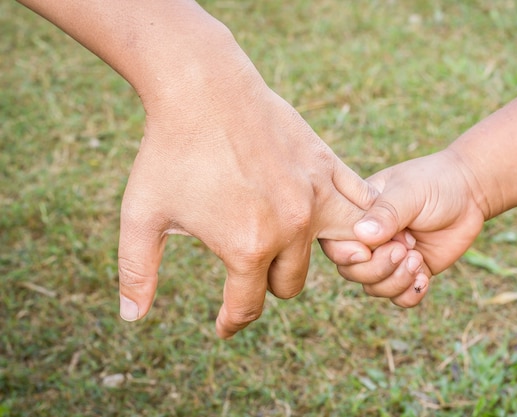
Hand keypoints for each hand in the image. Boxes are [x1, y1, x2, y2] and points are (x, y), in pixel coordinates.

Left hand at [118, 54, 375, 338]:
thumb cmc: (169, 151)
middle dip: (265, 283)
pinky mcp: (328, 168)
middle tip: (246, 270)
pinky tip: (340, 223)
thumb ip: (136, 272)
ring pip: (333, 254)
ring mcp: (315, 196)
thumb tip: (131, 317)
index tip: (224, 325)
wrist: (202, 88)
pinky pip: (359, 207)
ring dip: (312, 257)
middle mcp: (289, 229)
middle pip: (288, 284)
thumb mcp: (141, 216)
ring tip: (295, 251)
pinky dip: (356, 222)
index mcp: (245, 247)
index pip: (247, 306)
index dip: (231, 321)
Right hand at [320, 149, 485, 305]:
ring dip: (396, 281)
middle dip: (378, 268)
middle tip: (406, 249)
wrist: (470, 192)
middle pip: (351, 271)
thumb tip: (362, 235)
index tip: (373, 246)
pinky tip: (425, 277)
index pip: (334, 242)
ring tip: (418, 258)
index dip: (348, 253)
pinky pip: (399, 297)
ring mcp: (388, 257)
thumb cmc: (434, 183)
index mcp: (356, 214)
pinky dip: (409, 294)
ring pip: (374, 288)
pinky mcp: (410, 272)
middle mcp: (367, 239)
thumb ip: (386, 214)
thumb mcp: (408, 192)